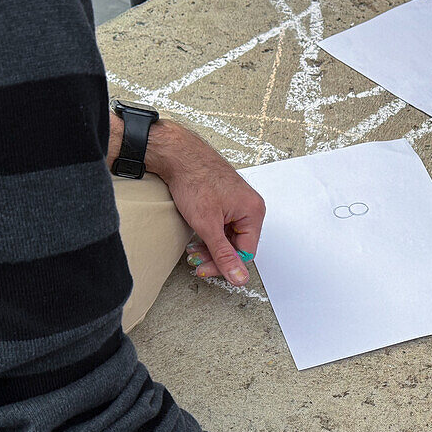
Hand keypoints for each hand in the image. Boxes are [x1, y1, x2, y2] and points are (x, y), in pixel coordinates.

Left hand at [147, 121, 265, 285]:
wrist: (178, 154)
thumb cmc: (194, 179)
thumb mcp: (207, 225)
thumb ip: (224, 254)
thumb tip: (239, 277)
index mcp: (253, 212)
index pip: (246, 252)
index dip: (226, 265)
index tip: (206, 270)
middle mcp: (249, 207)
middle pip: (238, 245)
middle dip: (216, 255)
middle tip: (196, 262)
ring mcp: (238, 203)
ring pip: (228, 236)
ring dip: (211, 246)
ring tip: (192, 251)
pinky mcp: (226, 200)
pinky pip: (223, 225)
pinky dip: (209, 234)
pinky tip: (196, 237)